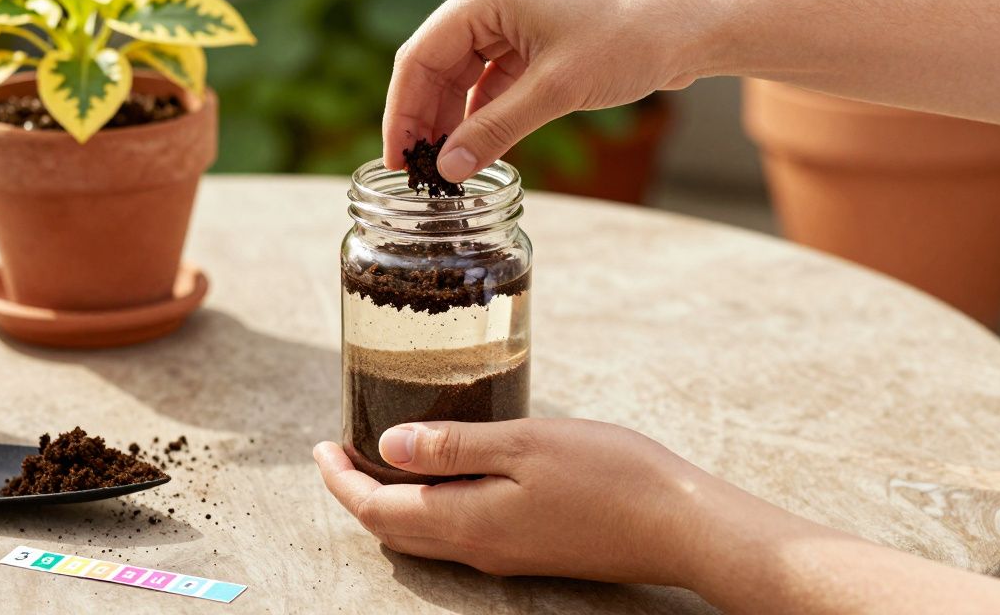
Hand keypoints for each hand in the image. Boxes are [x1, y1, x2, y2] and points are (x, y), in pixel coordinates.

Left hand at [312, 418, 719, 584]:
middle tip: (342, 451)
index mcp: (468, 523)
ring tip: (384, 454)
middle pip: (394, 531)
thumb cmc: (609, 476)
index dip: (340, 483)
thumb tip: (387, 446)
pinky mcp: (530, 549)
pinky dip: (431, 505)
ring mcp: (505, 555)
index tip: (321, 448)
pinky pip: (458, 533)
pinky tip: (446, 470)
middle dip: (358, 493)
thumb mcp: (523, 444)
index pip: (377, 513)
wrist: (678, 525)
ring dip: (393, 501)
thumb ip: (453, 446)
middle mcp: (479, 549)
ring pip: (425, 535)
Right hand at [381, 0, 712, 181]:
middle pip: (434, 66)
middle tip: (419, 174)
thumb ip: (494, 131)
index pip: (418, 56)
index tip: (398, 162)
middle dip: (424, 121)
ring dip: (451, 121)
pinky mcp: (530, 41)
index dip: (402, 113)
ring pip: (459, 77)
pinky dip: (480, 115)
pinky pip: (488, 81)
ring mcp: (509, 20)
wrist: (689, 28)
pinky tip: (475, 150)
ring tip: (444, 170)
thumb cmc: (628, 40)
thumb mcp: (554, 92)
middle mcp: (489, 1)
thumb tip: (449, 170)